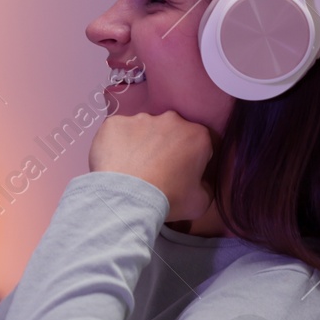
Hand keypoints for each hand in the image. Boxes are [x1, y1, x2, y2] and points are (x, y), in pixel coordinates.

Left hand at [89, 110, 215, 223]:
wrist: (128, 199)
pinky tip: (115, 161)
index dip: (191, 159)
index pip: (198, 144)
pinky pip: (117, 131)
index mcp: (197, 135)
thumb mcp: (200, 200)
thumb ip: (204, 184)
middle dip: (165, 147)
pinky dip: (116, 143)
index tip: (181, 173)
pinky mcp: (115, 123)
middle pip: (170, 132)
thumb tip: (198, 180)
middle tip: (155, 170)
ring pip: (143, 129)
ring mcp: (141, 119)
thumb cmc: (168, 200)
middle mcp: (171, 120)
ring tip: (132, 167)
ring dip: (141, 143)